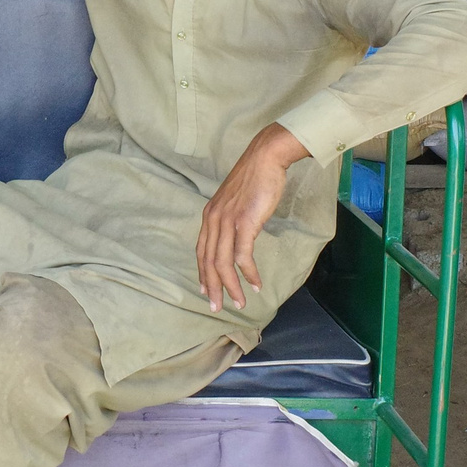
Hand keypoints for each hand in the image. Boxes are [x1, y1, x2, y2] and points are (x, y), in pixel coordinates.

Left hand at [198, 124, 310, 311]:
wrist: (265, 158)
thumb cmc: (255, 179)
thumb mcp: (235, 201)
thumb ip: (231, 219)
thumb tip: (237, 236)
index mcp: (210, 216)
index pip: (201, 251)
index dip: (203, 274)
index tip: (206, 291)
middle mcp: (214, 220)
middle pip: (209, 262)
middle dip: (213, 288)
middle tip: (217, 307)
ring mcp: (228, 222)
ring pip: (223, 264)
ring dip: (231, 287)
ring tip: (240, 302)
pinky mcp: (244, 223)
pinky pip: (243, 256)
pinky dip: (249, 274)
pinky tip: (255, 283)